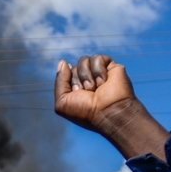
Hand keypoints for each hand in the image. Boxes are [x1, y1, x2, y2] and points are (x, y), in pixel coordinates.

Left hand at [53, 55, 169, 159]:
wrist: (108, 113)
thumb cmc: (85, 112)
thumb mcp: (62, 102)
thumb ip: (59, 81)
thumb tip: (63, 62)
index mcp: (76, 88)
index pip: (65, 74)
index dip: (69, 83)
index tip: (77, 94)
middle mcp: (87, 80)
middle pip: (73, 67)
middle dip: (77, 80)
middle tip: (87, 92)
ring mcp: (99, 73)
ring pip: (84, 60)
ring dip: (86, 75)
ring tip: (95, 88)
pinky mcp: (111, 67)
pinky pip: (97, 57)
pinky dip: (98, 69)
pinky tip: (103, 81)